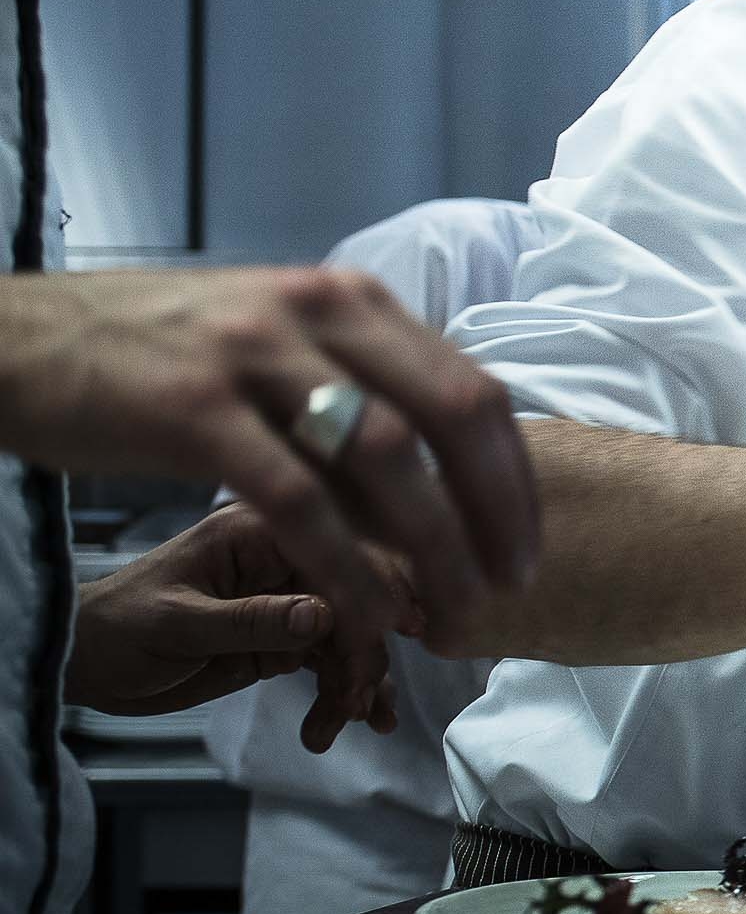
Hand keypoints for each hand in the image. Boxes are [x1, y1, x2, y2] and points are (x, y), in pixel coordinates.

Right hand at [0, 268, 536, 642]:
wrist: (20, 339)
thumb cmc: (158, 356)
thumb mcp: (277, 351)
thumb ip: (355, 401)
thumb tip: (441, 484)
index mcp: (352, 302)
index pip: (472, 388)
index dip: (514, 475)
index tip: (527, 543)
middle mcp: (319, 316)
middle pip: (454, 417)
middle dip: (497, 511)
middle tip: (512, 584)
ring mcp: (257, 358)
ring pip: (387, 460)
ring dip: (435, 546)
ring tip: (451, 611)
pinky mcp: (196, 410)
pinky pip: (298, 501)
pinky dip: (345, 563)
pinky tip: (366, 611)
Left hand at [63, 503, 411, 750]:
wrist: (84, 665)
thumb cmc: (115, 629)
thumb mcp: (178, 624)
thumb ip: (251, 620)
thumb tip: (325, 614)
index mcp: (257, 534)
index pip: (335, 553)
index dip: (373, 594)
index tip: (392, 640)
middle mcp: (284, 560)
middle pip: (358, 599)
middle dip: (364, 654)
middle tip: (354, 703)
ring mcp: (288, 600)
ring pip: (353, 638)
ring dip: (355, 684)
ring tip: (338, 725)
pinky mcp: (286, 638)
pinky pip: (332, 664)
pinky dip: (340, 696)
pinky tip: (334, 727)